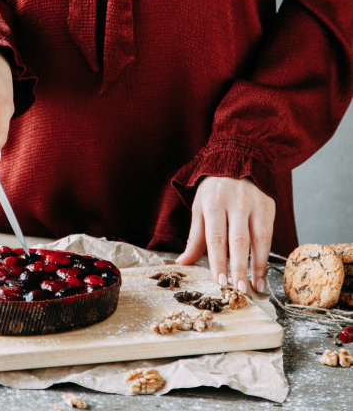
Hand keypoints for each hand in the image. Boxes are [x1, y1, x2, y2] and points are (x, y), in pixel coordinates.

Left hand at [176, 176, 275, 292]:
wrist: (236, 161)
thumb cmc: (213, 192)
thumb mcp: (199, 209)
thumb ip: (195, 238)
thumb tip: (183, 263)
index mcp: (213, 203)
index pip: (216, 237)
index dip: (218, 261)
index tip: (220, 282)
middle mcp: (236, 203)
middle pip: (238, 240)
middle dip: (239, 267)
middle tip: (238, 290)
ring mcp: (255, 204)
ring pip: (258, 239)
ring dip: (257, 266)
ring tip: (254, 287)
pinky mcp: (269, 207)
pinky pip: (269, 236)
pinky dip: (266, 257)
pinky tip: (262, 274)